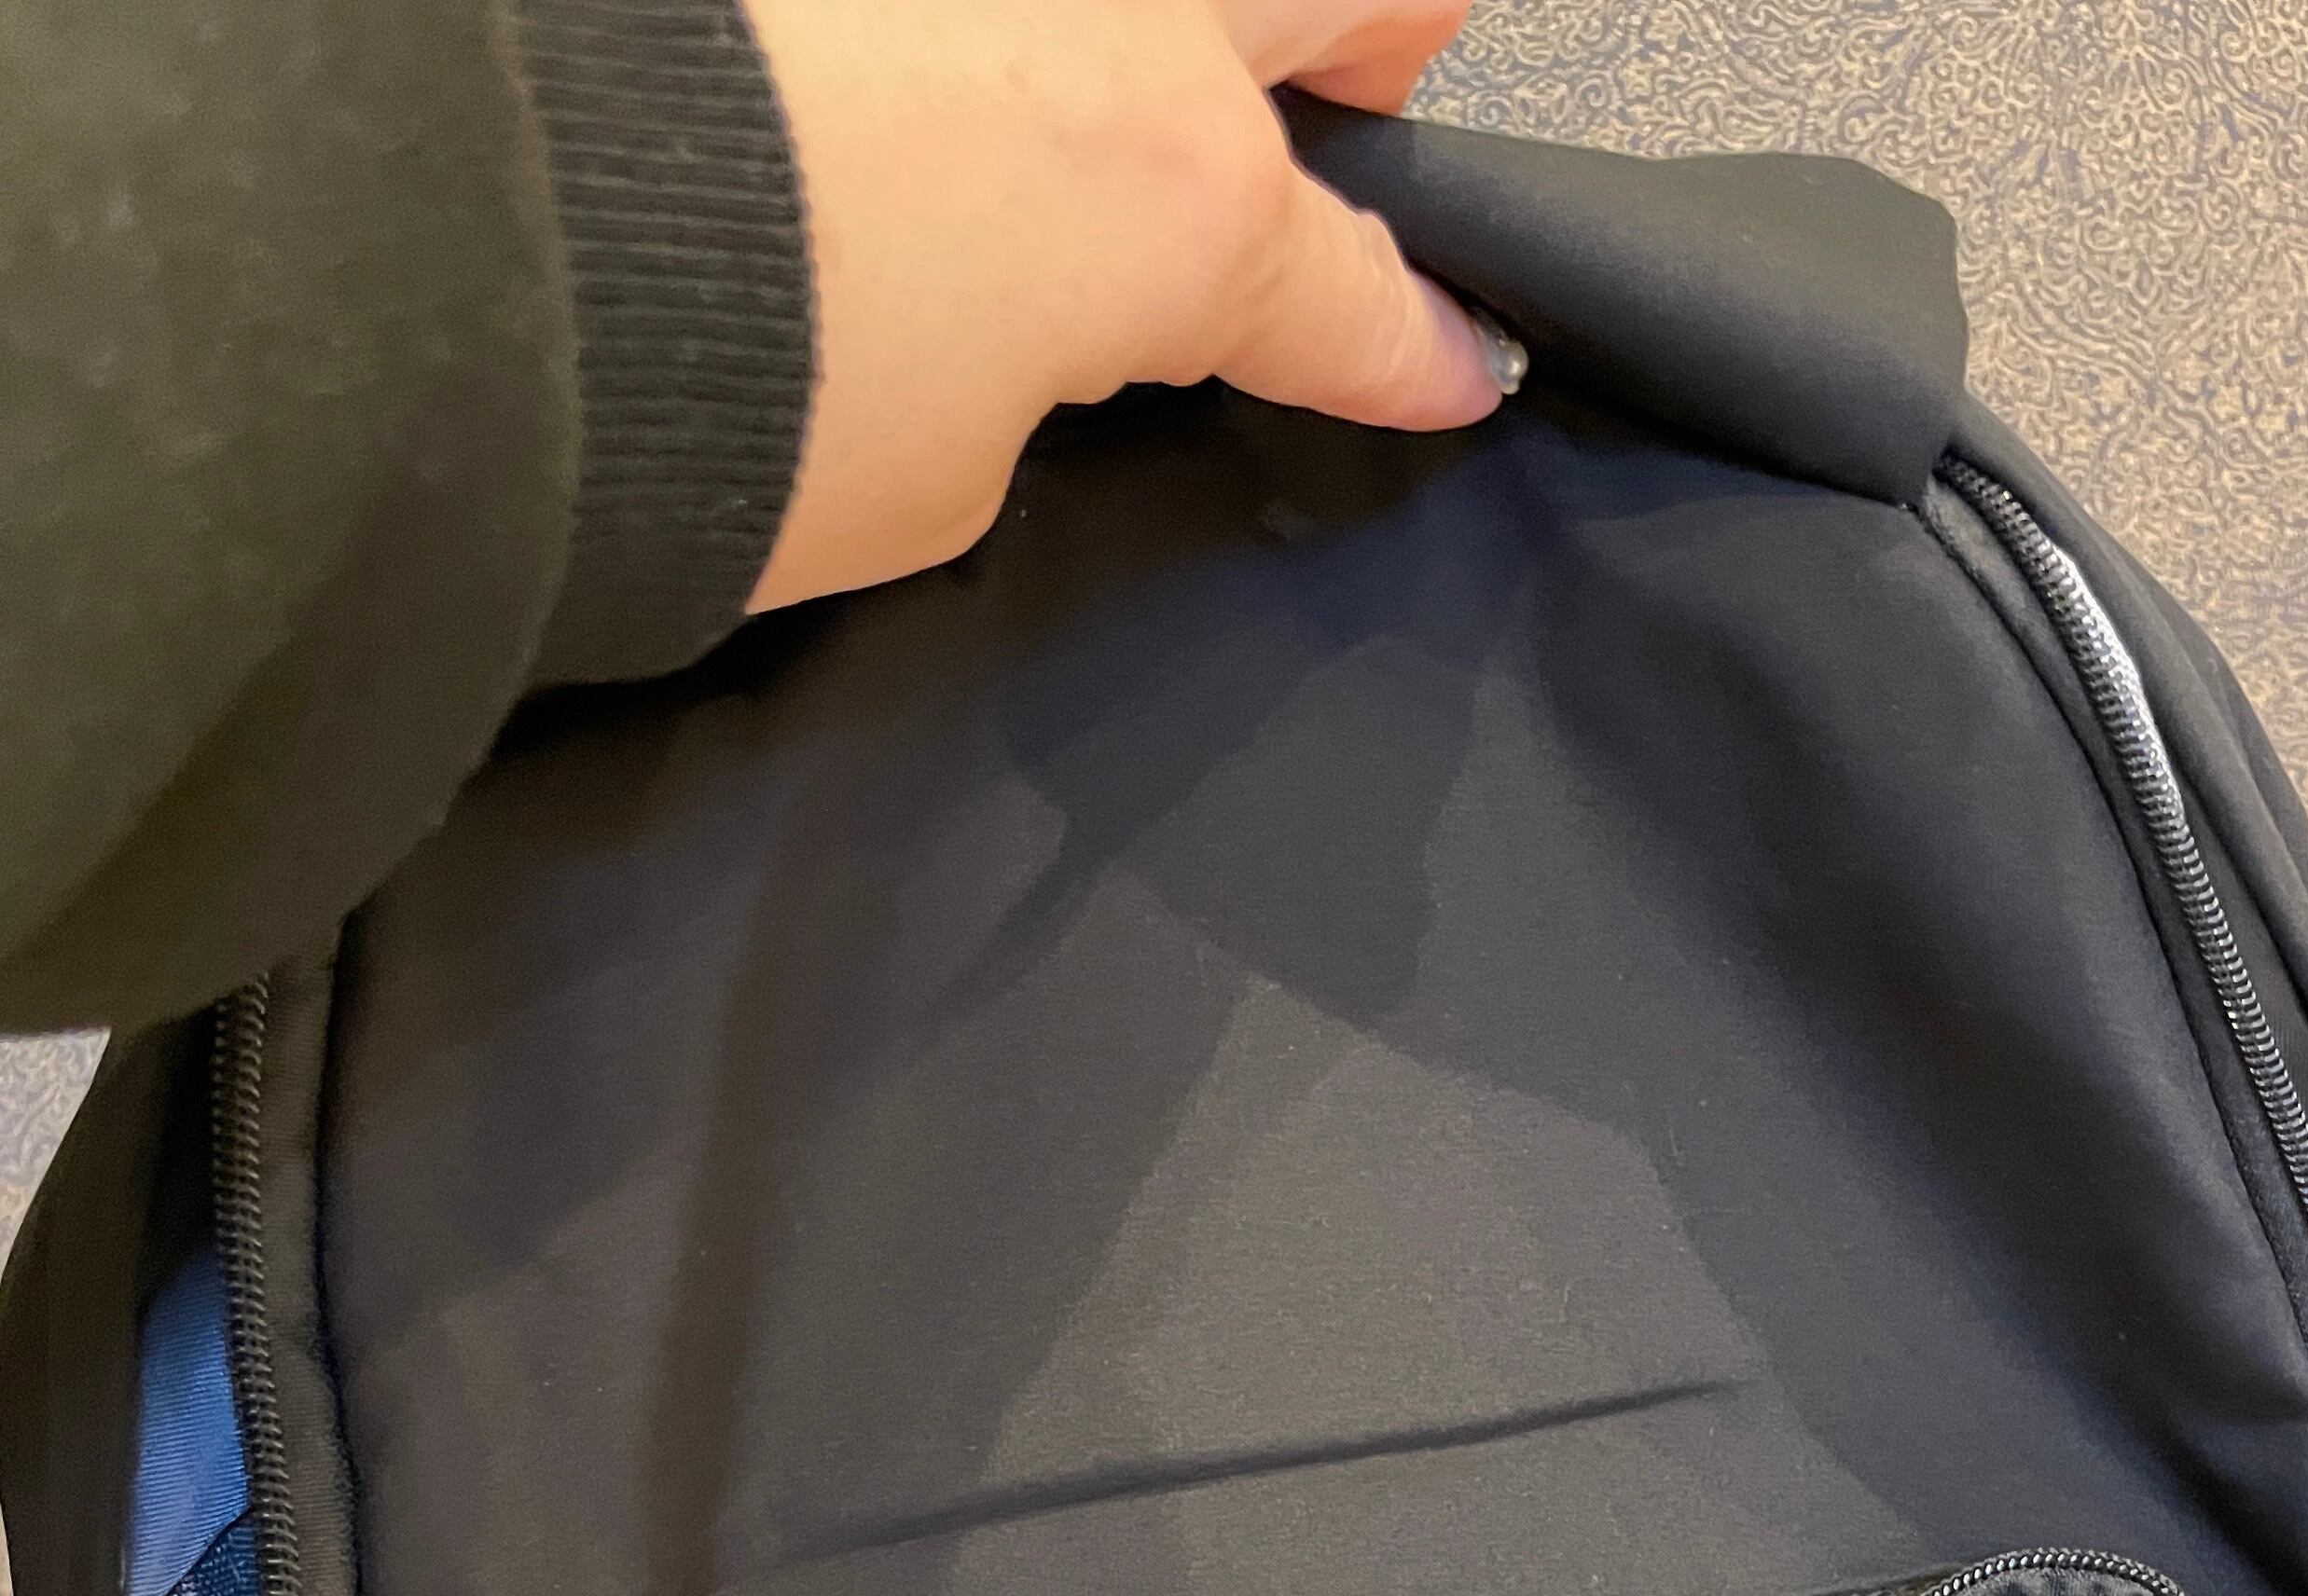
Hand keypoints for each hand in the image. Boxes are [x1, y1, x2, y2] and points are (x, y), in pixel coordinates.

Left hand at [742, 0, 1511, 611]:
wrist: (490, 253)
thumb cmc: (726, 395)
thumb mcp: (934, 471)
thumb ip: (1029, 381)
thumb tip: (1015, 331)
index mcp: (1179, 201)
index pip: (1357, 289)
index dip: (1414, 346)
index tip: (1449, 362)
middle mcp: (1118, 12)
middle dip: (1367, 52)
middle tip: (1316, 131)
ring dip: (1150, 42)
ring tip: (1073, 121)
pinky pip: (950, 10)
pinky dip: (950, 49)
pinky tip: (881, 99)